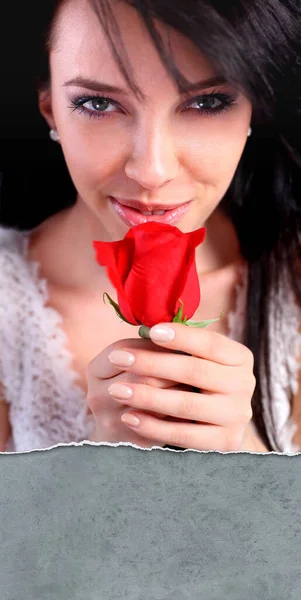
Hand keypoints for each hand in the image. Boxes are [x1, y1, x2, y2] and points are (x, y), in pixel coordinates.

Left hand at [87, 323, 258, 451]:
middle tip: (118, 358)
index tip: (151, 331)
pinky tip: (129, 418)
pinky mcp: (225, 442)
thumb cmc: (198, 380)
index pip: (210, 343)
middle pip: (194, 372)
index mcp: (240, 357)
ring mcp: (238, 415)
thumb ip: (180, 346)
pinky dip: (153, 427)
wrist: (217, 424)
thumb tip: (146, 331)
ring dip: (147, 397)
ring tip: (117, 390)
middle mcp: (244, 384)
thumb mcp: (198, 359)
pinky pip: (184, 436)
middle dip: (152, 364)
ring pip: (186, 405)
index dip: (181, 337)